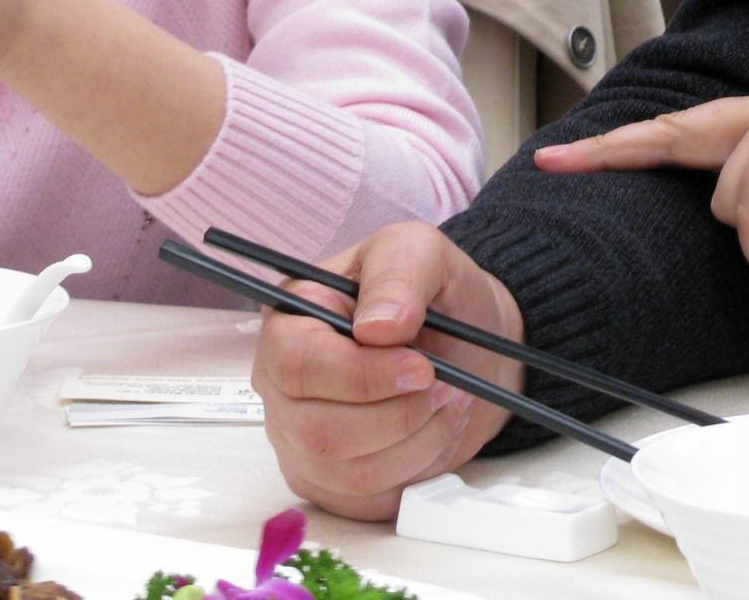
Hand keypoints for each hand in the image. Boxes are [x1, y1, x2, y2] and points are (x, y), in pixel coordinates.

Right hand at [253, 223, 523, 520]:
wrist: (467, 347)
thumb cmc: (433, 296)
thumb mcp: (420, 252)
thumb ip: (398, 274)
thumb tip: (375, 327)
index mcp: (290, 320)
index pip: (295, 362)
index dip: (360, 374)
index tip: (421, 366)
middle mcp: (281, 384)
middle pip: (316, 429)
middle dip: (397, 414)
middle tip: (443, 384)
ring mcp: (300, 438)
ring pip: (347, 470)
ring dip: (416, 439)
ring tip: (448, 399)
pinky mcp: (332, 481)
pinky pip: (368, 497)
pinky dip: (417, 467)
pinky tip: (434, 428)